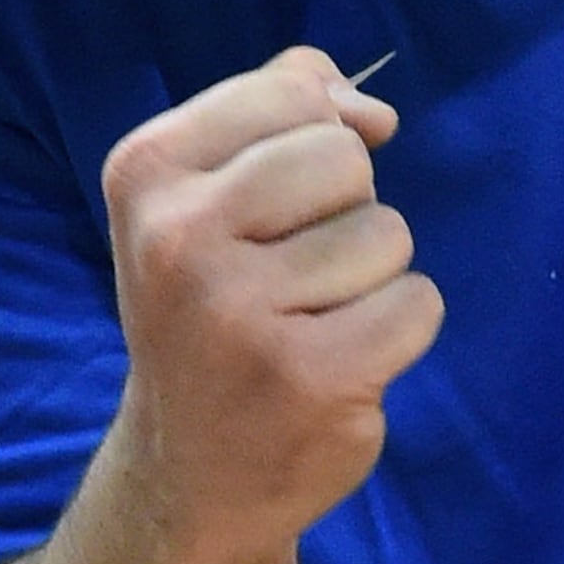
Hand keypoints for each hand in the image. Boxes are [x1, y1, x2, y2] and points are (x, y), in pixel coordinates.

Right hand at [101, 45, 441, 563]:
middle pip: (344, 158)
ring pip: (387, 233)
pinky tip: (341, 362)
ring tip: (309, 323)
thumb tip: (368, 108)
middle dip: (345, 211)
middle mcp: (178, 239)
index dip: (314, 142)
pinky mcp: (309, 376)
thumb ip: (282, 112)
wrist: (189, 469)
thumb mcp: (209, 194)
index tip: (272, 207)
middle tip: (292, 276)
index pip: (292, 94)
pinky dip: (398, 331)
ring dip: (370, 278)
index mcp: (146, 173)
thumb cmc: (213, 307)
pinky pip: (418, 303)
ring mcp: (239, 312)